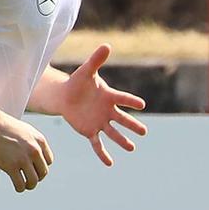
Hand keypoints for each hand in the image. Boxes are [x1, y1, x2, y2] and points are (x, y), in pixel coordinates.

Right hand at [0, 103, 53, 192]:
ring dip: (30, 185)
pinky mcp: (11, 166)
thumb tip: (33, 154)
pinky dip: (20, 188)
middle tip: (29, 179)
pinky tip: (17, 187)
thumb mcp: (26, 130)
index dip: (41, 166)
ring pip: (33, 180)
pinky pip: (20, 183)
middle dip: (37, 177)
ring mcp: (23, 159)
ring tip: (24, 185)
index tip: (34, 168)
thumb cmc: (4, 126)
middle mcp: (35, 151)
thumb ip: (33, 142)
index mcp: (40, 141)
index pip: (49, 161)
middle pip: (43, 172)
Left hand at [56, 44, 148, 165]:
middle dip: (132, 125)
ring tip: (131, 148)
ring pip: (113, 133)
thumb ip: (96, 60)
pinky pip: (97, 144)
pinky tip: (110, 163)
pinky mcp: (90, 131)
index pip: (123, 98)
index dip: (131, 101)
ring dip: (122, 140)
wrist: (65, 96)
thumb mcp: (86, 71)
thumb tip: (106, 45)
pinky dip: (102, 153)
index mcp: (110, 96)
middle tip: (143, 132)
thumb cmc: (78, 82)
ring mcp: (100, 122)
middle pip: (122, 119)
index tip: (141, 104)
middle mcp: (108, 111)